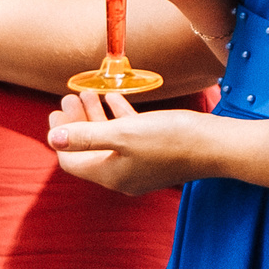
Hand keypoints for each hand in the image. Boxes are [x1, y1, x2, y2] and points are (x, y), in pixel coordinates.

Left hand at [47, 89, 225, 193]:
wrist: (215, 145)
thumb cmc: (170, 138)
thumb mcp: (123, 134)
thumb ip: (86, 136)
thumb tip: (52, 139)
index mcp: (110, 174)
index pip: (72, 159)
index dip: (61, 135)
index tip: (56, 110)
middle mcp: (122, 175)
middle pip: (89, 150)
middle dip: (76, 123)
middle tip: (68, 98)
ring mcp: (140, 166)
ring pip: (108, 141)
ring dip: (95, 117)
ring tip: (88, 93)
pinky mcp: (156, 155)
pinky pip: (129, 137)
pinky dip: (117, 118)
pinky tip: (115, 98)